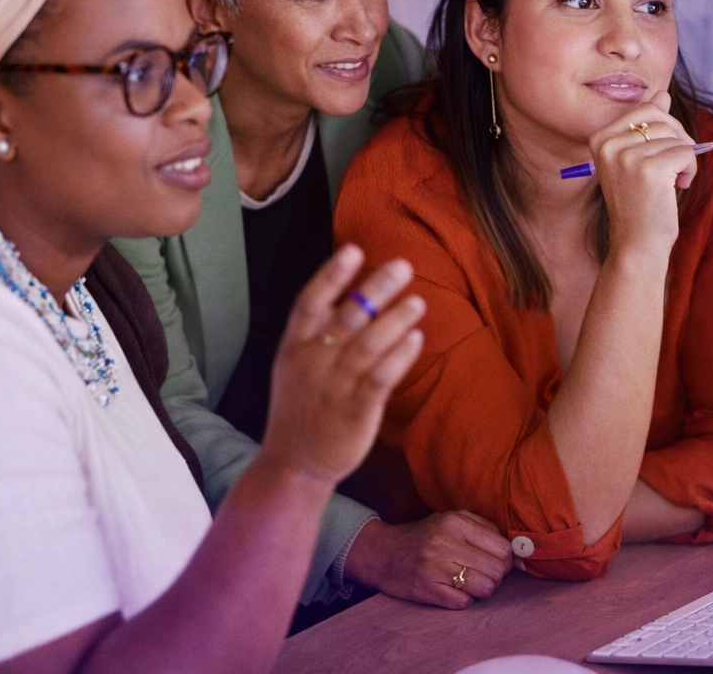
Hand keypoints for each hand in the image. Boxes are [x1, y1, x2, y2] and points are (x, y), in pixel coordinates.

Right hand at [258, 245, 425, 485]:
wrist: (294, 463)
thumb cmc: (300, 408)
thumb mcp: (294, 367)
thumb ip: (317, 334)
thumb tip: (351, 294)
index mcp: (294, 348)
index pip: (309, 304)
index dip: (331, 275)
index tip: (354, 250)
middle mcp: (313, 363)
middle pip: (346, 318)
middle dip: (375, 289)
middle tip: (403, 266)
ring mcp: (334, 387)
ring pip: (367, 345)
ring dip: (395, 320)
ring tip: (418, 301)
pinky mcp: (355, 411)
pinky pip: (380, 378)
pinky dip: (399, 357)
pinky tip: (416, 339)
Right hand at [342, 511, 512, 608]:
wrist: (383, 553)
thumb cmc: (424, 536)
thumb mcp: (451, 519)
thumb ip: (484, 528)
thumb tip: (516, 550)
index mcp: (455, 522)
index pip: (502, 547)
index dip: (506, 559)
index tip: (498, 562)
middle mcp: (445, 543)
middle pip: (496, 569)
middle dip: (497, 576)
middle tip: (485, 574)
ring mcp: (435, 568)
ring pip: (485, 588)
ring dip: (482, 590)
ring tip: (471, 583)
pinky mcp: (427, 590)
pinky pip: (464, 602)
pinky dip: (465, 600)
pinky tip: (455, 590)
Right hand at [588, 89, 696, 254]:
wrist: (637, 245)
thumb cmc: (640, 203)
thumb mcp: (639, 159)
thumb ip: (647, 126)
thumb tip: (661, 94)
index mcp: (600, 139)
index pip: (644, 108)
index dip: (666, 127)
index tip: (665, 152)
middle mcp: (608, 145)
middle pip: (661, 119)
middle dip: (678, 139)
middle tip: (677, 166)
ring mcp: (626, 157)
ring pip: (675, 137)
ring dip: (685, 159)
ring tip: (674, 182)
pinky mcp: (648, 170)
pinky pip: (685, 152)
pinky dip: (690, 169)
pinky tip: (680, 186)